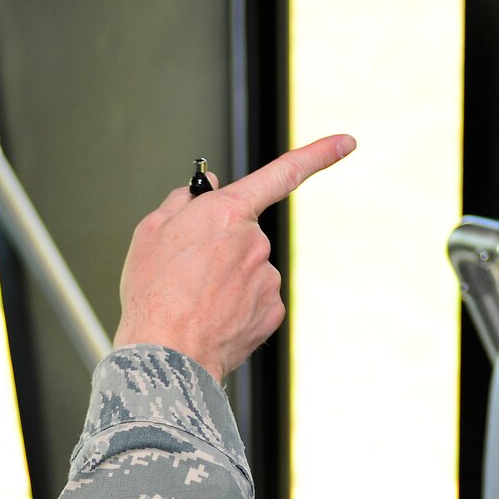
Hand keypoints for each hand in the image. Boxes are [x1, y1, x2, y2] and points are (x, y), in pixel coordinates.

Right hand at [115, 134, 356, 381]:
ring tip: (194, 301)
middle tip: (187, 274)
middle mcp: (256, 241)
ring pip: (249, 269)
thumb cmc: (154, 295)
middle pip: (244, 234)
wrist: (168, 356)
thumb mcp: (151, 232)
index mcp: (227, 212)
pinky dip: (238, 306)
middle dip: (221, 248)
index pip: (281, 173)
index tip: (347, 142)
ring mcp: (268, 277)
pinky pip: (256, 299)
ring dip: (227, 281)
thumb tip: (211, 186)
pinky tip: (213, 318)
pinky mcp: (273, 309)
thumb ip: (184, 200)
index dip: (319, 154)